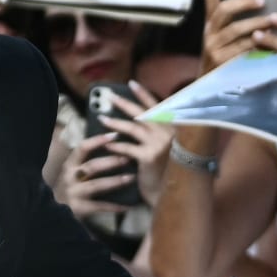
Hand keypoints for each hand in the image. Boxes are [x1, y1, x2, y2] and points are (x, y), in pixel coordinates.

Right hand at [56, 134, 135, 216]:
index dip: (98, 140)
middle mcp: (70, 177)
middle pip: (92, 166)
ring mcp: (74, 193)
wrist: (55, 212)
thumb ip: (87, 160)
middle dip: (111, 161)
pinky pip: (99, 206)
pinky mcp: (79, 209)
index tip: (115, 135)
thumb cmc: (71, 187)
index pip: (83, 148)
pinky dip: (114, 206)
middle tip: (128, 157)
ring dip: (115, 181)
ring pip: (96, 185)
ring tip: (132, 178)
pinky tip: (127, 205)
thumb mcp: (73, 171)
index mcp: (70, 164)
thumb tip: (112, 144)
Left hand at [96, 81, 172, 206]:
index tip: (131, 83)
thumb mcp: (167, 147)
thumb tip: (139, 116)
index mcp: (174, 128)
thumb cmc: (167, 170)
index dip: (144, 94)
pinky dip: (115, 144)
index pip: (158, 105)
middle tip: (110, 97)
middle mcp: (169, 133)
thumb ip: (159, 131)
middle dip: (124, 103)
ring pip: (133, 127)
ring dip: (115, 122)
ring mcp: (159, 144)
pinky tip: (106, 143)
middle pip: (142, 113)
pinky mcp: (148, 157)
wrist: (170, 193)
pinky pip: (127, 147)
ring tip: (102, 119)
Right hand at [201, 0, 276, 72]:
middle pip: (223, 9)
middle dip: (244, 2)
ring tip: (271, 22)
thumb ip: (236, 22)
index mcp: (211, 23)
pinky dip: (256, 45)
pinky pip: (242, 49)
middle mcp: (209, 33)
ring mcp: (213, 47)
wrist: (209, 88)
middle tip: (262, 1)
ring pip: (235, 29)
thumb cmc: (225, 58)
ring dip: (256, 24)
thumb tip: (261, 4)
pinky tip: (268, 44)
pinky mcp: (221, 61)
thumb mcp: (225, 38)